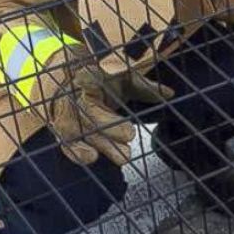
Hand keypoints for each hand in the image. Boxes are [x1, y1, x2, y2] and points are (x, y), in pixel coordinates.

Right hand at [32, 49, 173, 165]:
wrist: (72, 86)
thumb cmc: (105, 82)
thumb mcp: (126, 79)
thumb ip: (145, 87)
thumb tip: (169, 94)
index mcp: (89, 76)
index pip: (86, 75)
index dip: (86, 77)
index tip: (85, 77)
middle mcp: (74, 95)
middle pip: (85, 110)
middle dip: (107, 124)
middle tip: (129, 133)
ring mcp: (66, 115)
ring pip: (77, 130)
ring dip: (101, 144)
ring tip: (123, 156)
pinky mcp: (64, 133)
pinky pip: (66, 144)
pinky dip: (77, 153)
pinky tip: (92, 158)